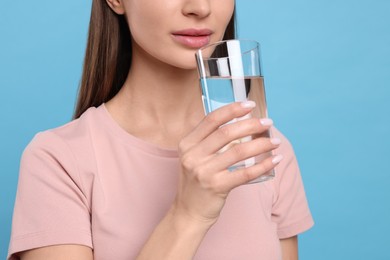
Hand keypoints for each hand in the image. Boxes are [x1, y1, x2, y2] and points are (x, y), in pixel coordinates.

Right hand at [173, 101, 281, 225]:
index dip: (232, 110)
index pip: (211, 120)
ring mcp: (204, 172)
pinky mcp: (216, 187)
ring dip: (261, 144)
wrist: (188, 212)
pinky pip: (245, 173)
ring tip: (275, 141)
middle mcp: (193, 156)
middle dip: (251, 125)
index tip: (250, 105)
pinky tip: (274, 160)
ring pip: (239, 151)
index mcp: (187, 144)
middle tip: (267, 123)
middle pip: (226, 133)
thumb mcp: (194, 157)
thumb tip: (242, 125)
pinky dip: (263, 165)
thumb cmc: (196, 182)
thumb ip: (210, 142)